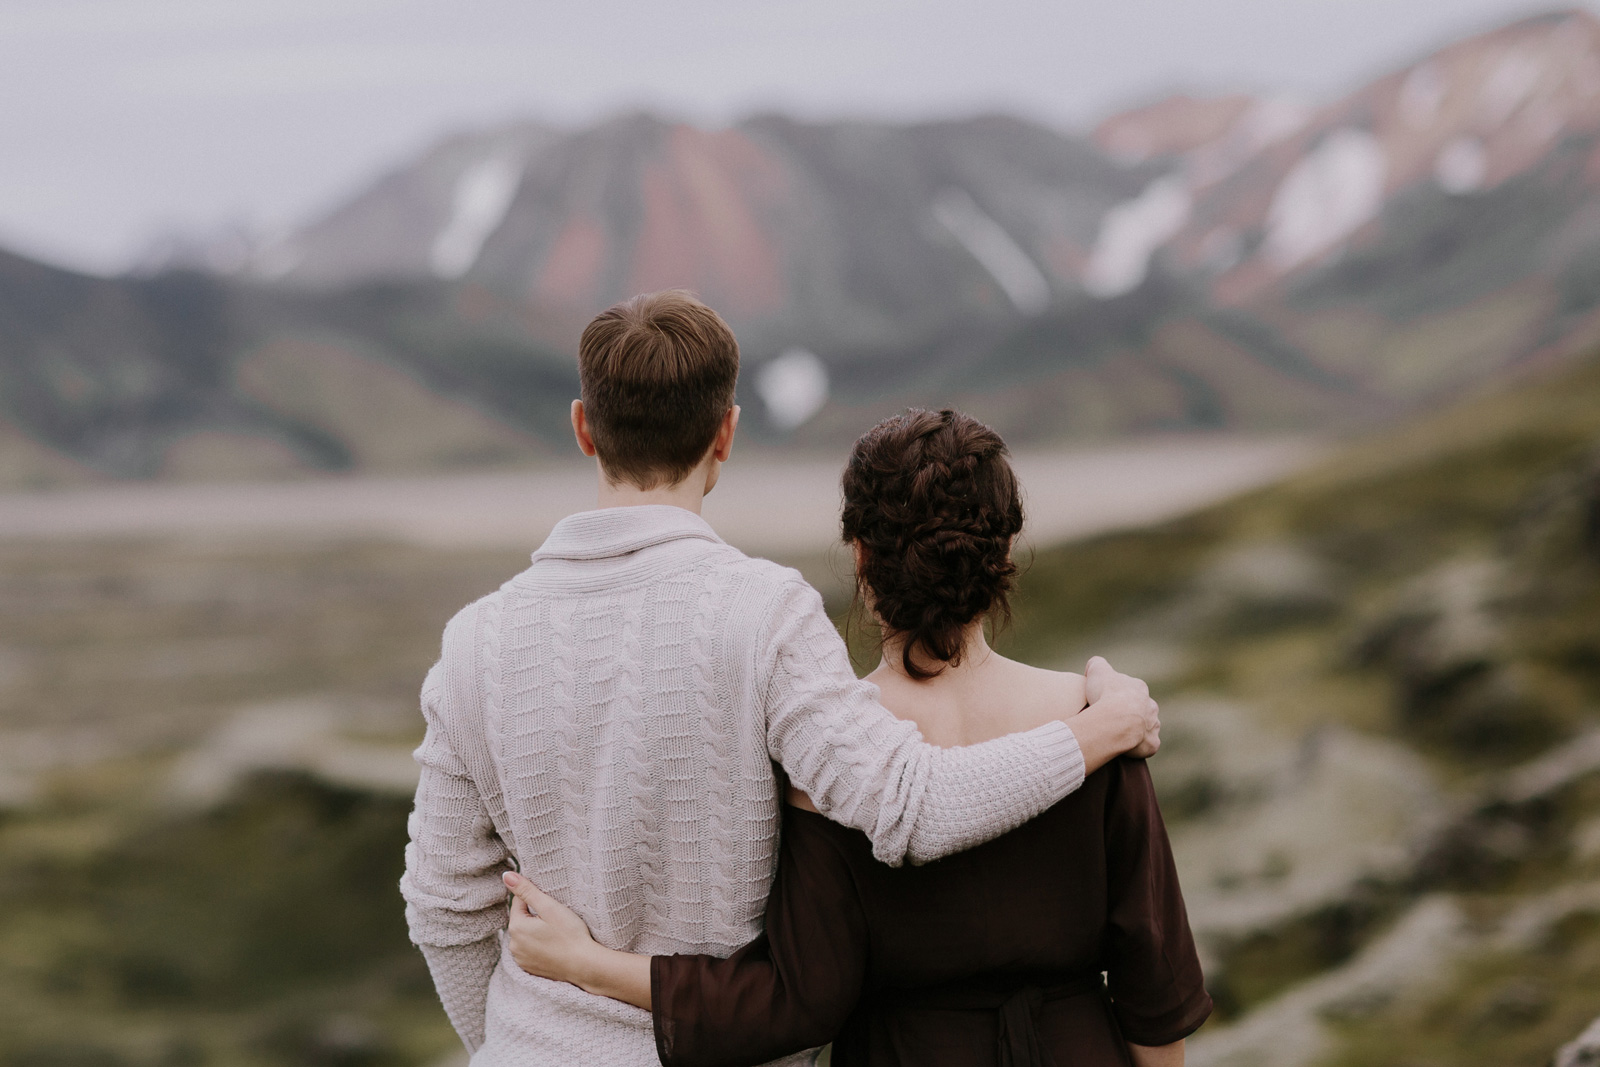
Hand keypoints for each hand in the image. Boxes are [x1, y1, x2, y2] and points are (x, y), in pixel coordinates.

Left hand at [504, 871, 601, 985]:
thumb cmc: (570, 934)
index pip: (519, 902)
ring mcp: (520, 959)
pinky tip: (553, 945)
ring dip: (535, 931)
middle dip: (535, 916)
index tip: (551, 904)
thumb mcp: (549, 907)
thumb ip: (526, 890)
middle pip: (522, 920)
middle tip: (556, 919)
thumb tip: (506, 876)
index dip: (536, 899)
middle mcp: (513, 945)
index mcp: (516, 927)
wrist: (584, 965)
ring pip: (525, 936)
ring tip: (556, 933)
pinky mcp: (529, 968)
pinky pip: (530, 950)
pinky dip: (539, 946)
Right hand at [1080, 656, 1159, 761]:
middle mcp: (1150, 705)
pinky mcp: (1152, 742)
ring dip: (1136, 729)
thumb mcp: (1096, 670)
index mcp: (1139, 687)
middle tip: (1111, 718)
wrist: (1115, 720)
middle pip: (1141, 707)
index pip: (1130, 688)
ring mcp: (1153, 724)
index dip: (1118, 693)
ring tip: (1118, 734)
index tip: (1106, 699)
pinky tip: (1127, 747)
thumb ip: (1096, 664)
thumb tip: (1094, 667)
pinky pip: (1148, 745)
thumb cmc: (1106, 694)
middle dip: (1129, 712)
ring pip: (1146, 726)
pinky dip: (1140, 747)